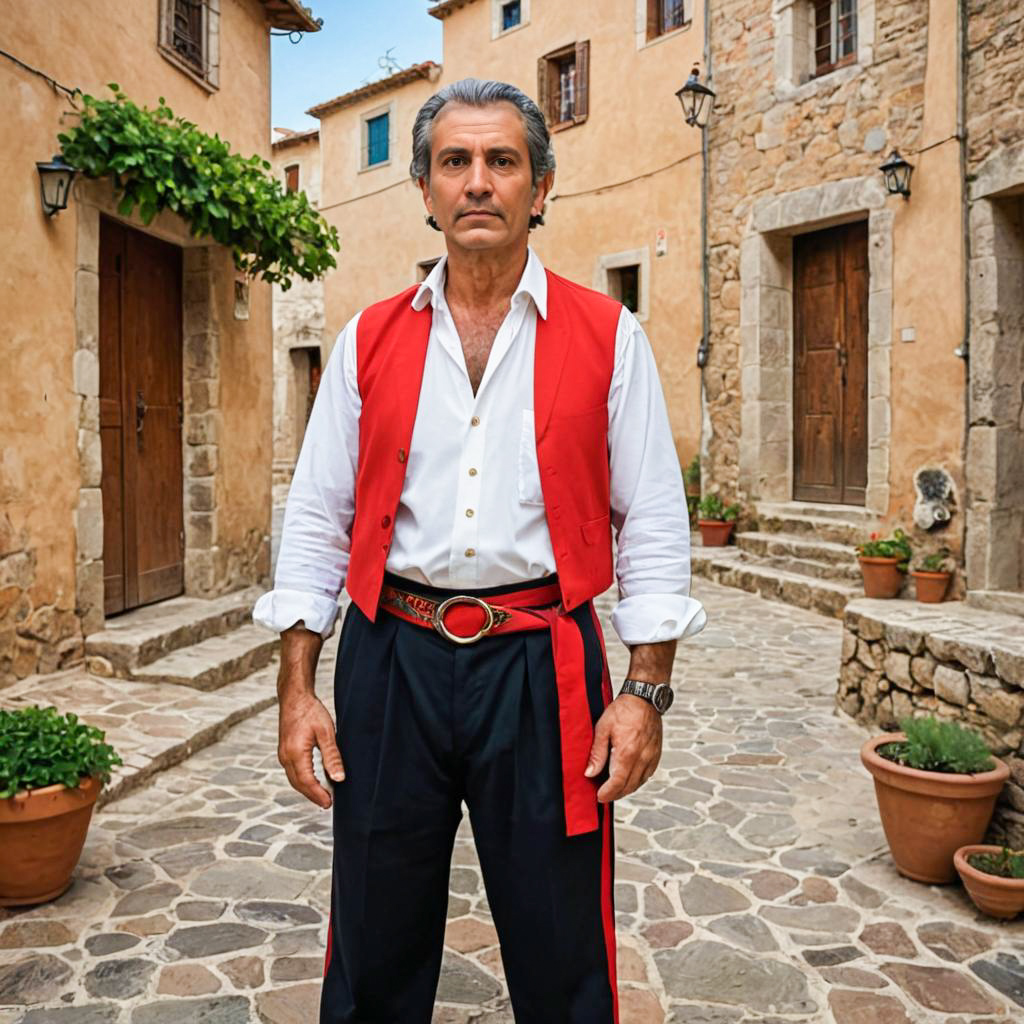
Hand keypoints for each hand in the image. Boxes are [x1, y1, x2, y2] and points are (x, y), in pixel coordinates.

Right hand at [277, 691, 344, 808]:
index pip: (307, 782)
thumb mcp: (326, 732)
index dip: (318, 795)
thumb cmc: (310, 711)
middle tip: (328, 804)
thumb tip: (339, 778)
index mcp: (295, 753)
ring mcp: (283, 754)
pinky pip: (292, 772)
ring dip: (307, 789)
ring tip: (322, 796)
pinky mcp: (284, 751)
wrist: (294, 697)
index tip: (330, 803)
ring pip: (294, 779)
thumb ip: (332, 756)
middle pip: (298, 784)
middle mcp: (285, 756)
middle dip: (312, 796)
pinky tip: (313, 781)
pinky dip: (302, 780)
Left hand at [584, 694, 662, 802]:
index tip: (599, 797)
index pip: (617, 782)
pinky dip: (636, 781)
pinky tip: (628, 779)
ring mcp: (651, 757)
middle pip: (628, 786)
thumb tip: (590, 773)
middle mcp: (642, 758)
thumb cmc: (623, 710)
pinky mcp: (656, 755)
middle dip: (615, 794)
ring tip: (613, 789)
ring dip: (625, 790)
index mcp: (627, 752)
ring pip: (638, 783)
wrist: (644, 699)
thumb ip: (597, 753)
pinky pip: (647, 776)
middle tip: (603, 795)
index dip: (607, 793)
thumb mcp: (603, 728)